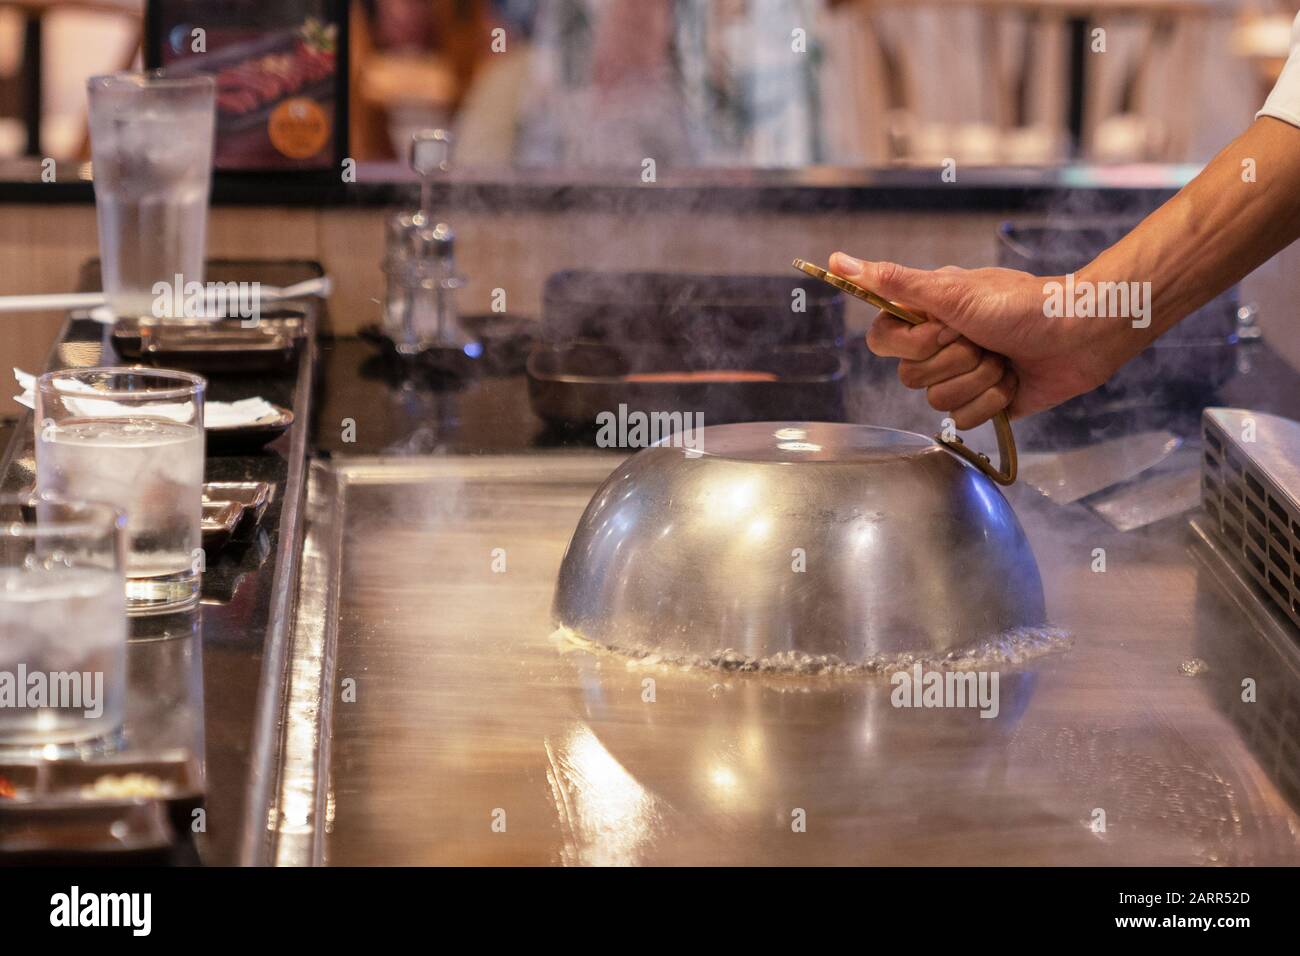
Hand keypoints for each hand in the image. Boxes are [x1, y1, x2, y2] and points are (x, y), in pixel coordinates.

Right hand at [830, 252, 1119, 427]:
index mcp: (926, 315)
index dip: (911, 343)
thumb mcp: (951, 290)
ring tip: (1004, 359)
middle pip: (910, 377)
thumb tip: (837, 259)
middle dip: (954, 360)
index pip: (882, 341)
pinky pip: (964, 421)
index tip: (942, 327)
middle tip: (982, 339)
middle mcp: (940, 346)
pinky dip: (993, 401)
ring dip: (978, 379)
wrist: (1080, 334)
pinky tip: (1013, 381)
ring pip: (938, 401)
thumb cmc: (1022, 304)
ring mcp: (962, 376)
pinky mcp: (985, 403)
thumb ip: (892, 281)